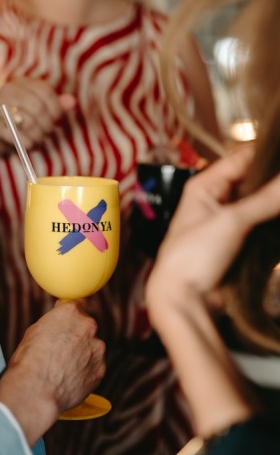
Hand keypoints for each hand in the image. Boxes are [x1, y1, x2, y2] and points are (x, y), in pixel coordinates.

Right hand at [0, 77, 75, 156]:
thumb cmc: (18, 124)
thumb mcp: (37, 113)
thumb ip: (54, 106)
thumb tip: (72, 101)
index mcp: (20, 83)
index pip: (45, 91)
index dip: (56, 107)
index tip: (57, 119)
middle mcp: (6, 90)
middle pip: (38, 107)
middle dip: (47, 125)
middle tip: (47, 133)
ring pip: (28, 122)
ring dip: (38, 136)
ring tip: (37, 140)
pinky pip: (16, 136)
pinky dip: (27, 144)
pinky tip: (27, 145)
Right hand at [0, 300, 105, 444]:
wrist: (36, 390)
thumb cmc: (29, 361)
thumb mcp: (34, 331)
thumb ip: (53, 323)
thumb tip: (58, 324)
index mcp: (70, 312)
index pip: (78, 303)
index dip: (73, 313)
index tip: (71, 320)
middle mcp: (88, 326)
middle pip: (87, 327)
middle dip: (77, 336)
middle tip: (61, 350)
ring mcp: (97, 348)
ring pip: (92, 348)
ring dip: (82, 354)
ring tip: (63, 368)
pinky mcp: (100, 369)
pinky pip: (94, 366)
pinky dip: (85, 371)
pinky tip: (69, 378)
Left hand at [147, 145, 279, 316]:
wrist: (184, 299)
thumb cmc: (191, 258)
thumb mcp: (231, 222)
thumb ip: (266, 199)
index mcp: (205, 186)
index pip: (244, 157)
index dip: (271, 154)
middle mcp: (216, 200)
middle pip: (255, 180)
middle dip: (275, 183)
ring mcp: (228, 222)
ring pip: (261, 203)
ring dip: (276, 204)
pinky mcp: (239, 242)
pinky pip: (263, 225)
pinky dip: (274, 223)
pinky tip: (279, 223)